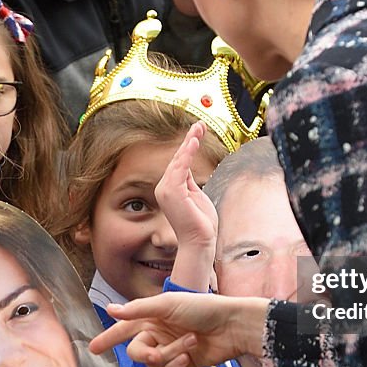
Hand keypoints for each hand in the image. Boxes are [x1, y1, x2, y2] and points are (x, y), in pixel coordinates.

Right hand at [88, 293, 269, 366]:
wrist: (232, 325)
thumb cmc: (203, 308)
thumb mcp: (168, 304)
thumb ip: (137, 310)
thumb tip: (110, 310)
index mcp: (153, 317)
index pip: (124, 328)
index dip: (108, 338)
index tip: (92, 348)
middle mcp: (159, 334)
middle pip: (136, 352)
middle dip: (143, 354)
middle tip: (153, 354)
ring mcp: (170, 350)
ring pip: (153, 365)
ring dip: (170, 355)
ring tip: (190, 342)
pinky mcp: (183, 366)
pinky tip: (189, 357)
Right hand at [155, 122, 217, 290]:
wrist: (201, 242)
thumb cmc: (202, 224)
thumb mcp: (197, 196)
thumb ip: (190, 181)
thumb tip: (188, 166)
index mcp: (171, 189)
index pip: (180, 162)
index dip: (189, 145)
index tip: (199, 131)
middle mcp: (164, 188)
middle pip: (178, 158)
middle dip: (190, 139)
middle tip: (200, 124)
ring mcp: (166, 190)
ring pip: (179, 161)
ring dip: (189, 143)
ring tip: (199, 129)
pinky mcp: (171, 192)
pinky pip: (180, 168)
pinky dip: (187, 154)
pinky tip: (194, 142)